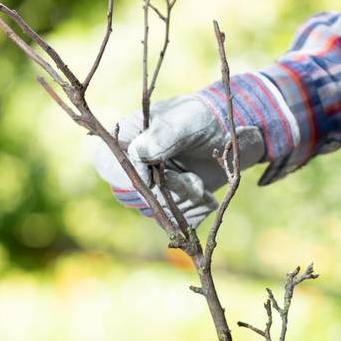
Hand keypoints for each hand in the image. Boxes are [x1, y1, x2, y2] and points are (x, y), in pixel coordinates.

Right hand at [92, 95, 265, 227]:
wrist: (231, 136)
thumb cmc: (204, 118)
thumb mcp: (186, 120)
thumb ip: (163, 135)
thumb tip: (138, 154)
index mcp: (128, 138)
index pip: (109, 165)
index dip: (129, 178)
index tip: (153, 181)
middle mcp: (135, 166)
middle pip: (135, 195)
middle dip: (167, 191)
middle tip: (190, 178)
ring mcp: (153, 188)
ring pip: (157, 211)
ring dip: (184, 200)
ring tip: (199, 182)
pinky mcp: (172, 204)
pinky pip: (176, 221)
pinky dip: (194, 210)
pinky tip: (205, 194)